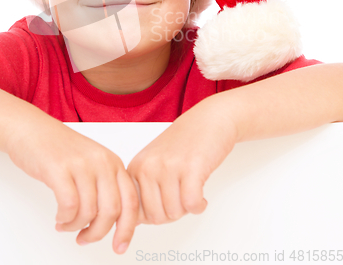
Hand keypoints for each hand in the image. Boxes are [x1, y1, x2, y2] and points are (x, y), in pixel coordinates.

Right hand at [6, 118, 137, 253]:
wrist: (32, 129)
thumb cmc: (60, 149)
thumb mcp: (92, 162)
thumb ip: (105, 186)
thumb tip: (112, 221)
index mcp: (113, 161)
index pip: (130, 201)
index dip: (127, 228)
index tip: (120, 246)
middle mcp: (101, 162)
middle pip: (111, 211)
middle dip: (97, 233)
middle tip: (84, 238)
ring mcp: (81, 164)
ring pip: (89, 212)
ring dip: (76, 226)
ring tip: (66, 225)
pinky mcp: (59, 169)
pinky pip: (69, 206)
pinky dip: (65, 219)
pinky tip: (59, 217)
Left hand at [127, 100, 237, 224]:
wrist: (209, 120)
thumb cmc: (184, 143)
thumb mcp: (154, 162)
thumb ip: (142, 189)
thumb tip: (133, 223)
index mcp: (136, 167)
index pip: (134, 212)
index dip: (153, 215)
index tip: (165, 205)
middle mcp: (149, 166)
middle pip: (155, 217)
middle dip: (172, 213)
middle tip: (181, 196)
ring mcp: (169, 166)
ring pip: (174, 213)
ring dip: (187, 208)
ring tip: (191, 190)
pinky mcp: (191, 168)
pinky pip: (192, 205)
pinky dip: (199, 206)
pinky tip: (202, 195)